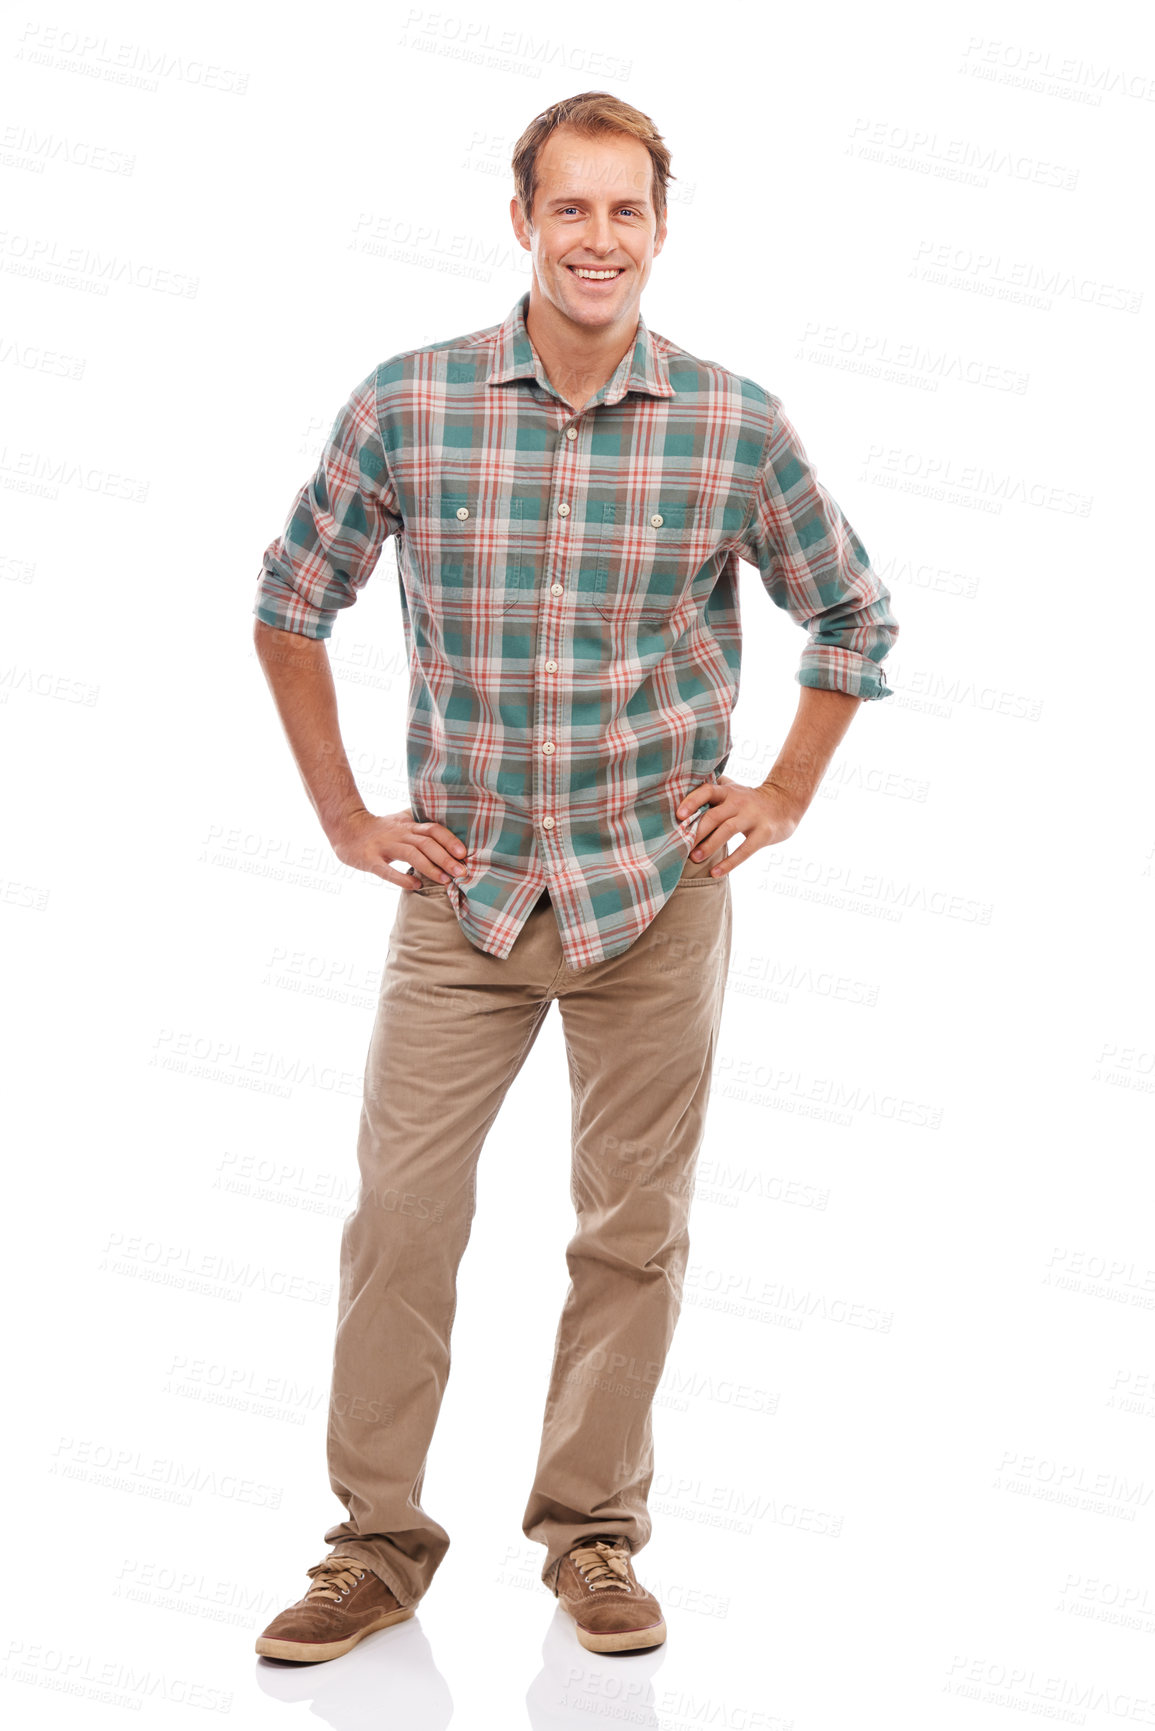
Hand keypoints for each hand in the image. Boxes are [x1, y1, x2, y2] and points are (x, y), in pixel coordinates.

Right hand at [328, 808, 468, 891]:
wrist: (346, 828)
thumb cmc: (380, 828)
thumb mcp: (401, 820)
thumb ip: (421, 823)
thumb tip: (450, 825)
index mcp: (408, 826)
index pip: (433, 829)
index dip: (449, 840)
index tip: (464, 853)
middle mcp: (399, 834)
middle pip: (426, 843)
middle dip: (446, 857)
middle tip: (462, 872)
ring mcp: (384, 846)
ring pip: (411, 854)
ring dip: (430, 868)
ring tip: (445, 880)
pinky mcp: (370, 859)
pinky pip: (386, 870)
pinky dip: (402, 878)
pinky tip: (415, 885)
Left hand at [674, 776, 804, 877]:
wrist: (785, 802)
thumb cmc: (749, 800)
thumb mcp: (732, 790)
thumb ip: (711, 791)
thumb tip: (677, 792)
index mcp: (728, 791)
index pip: (707, 791)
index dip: (692, 801)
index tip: (678, 816)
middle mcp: (739, 801)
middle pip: (714, 815)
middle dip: (696, 832)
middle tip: (680, 846)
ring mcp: (753, 816)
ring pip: (727, 830)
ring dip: (709, 845)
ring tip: (695, 858)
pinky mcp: (764, 833)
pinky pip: (745, 850)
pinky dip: (730, 863)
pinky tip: (715, 873)